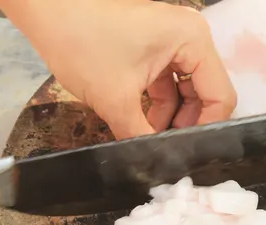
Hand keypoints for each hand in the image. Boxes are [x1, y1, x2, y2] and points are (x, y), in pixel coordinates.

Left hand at [0, 0, 236, 139]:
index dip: (206, 128)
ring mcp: (174, 40)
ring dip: (172, 117)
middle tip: (169, 150)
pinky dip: (159, 104)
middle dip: (188, 124)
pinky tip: (144, 124)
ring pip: (188, 90)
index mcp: (194, 40)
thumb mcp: (115, 100)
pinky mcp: (156, 46)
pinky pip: (169, 82)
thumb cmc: (82, 44)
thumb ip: (142, 138)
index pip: (220, 95)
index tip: (187, 153)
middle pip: (206, 93)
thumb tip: (154, 167)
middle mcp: (192, 37)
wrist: (45, 9)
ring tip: (152, 140)